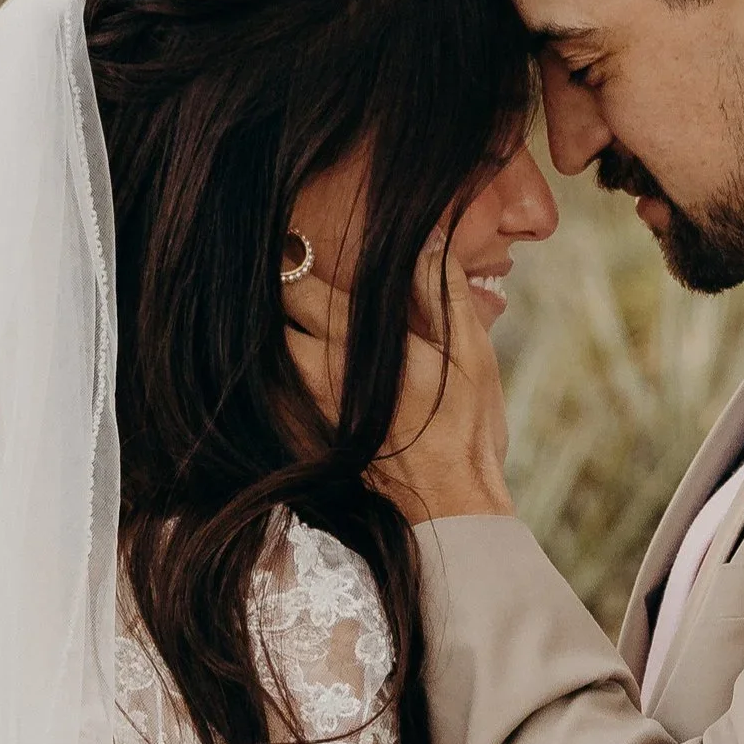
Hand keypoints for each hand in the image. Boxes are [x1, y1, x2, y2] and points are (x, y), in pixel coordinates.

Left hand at [282, 240, 514, 522]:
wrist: (452, 507)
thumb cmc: (467, 428)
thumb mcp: (471, 352)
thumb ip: (442, 291)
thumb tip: (425, 238)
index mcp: (358, 343)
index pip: (301, 284)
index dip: (294, 256)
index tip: (296, 236)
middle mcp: (323, 373)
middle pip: (275, 318)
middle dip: (279, 290)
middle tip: (290, 268)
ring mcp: (315, 406)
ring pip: (273, 356)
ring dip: (279, 331)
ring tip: (291, 312)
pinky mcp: (316, 434)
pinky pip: (280, 396)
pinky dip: (279, 375)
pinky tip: (293, 363)